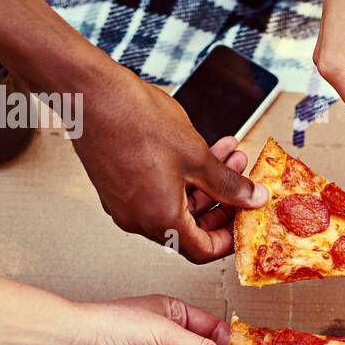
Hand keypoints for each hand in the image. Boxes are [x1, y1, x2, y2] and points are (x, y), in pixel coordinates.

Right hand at [69, 65, 267, 261]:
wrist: (92, 94)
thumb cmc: (137, 122)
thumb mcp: (198, 156)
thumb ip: (229, 184)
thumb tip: (252, 198)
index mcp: (159, 220)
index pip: (202, 250)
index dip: (230, 237)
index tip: (246, 218)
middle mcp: (137, 219)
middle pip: (191, 227)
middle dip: (222, 201)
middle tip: (242, 179)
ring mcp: (124, 203)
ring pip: (176, 204)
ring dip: (206, 183)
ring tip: (228, 154)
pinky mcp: (117, 185)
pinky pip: (157, 191)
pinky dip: (183, 177)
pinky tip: (201, 150)